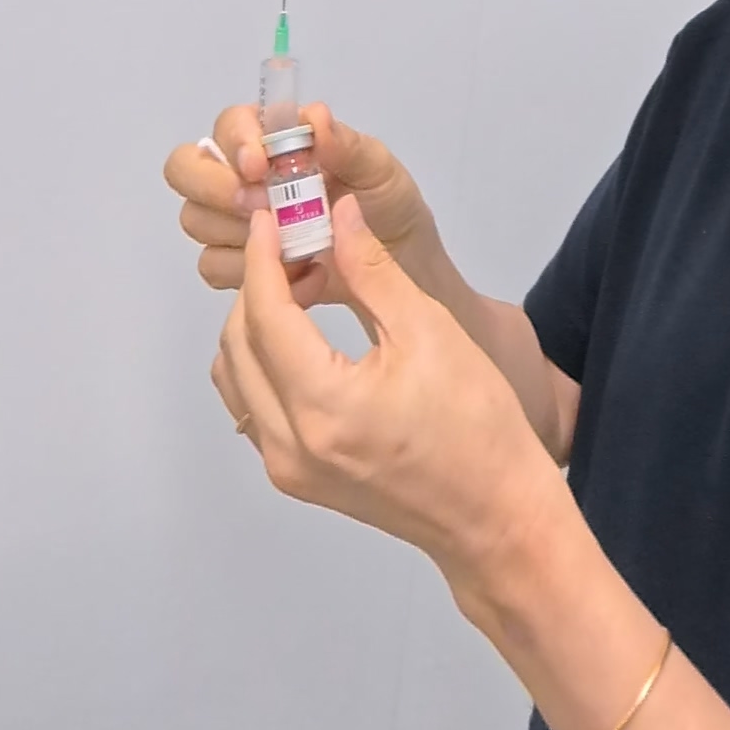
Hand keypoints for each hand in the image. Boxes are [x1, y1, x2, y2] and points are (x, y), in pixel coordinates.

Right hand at [164, 100, 443, 310]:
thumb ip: (347, 145)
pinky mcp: (237, 264)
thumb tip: (314, 117)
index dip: (234, 142)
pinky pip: (212, 267)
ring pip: (195, 220)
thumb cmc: (387, 207)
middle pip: (186, 169)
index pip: (226, 126)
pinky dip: (248, 272)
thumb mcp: (379, 171)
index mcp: (273, 141)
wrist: (398, 268)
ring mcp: (233, 221)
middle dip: (217, 188)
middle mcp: (242, 176)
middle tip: (262, 208)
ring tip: (294, 244)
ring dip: (239, 233)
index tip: (260, 167)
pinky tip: (295, 273)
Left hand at [212, 196, 563, 613]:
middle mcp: (291, 444)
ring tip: (298, 291)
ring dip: (254, 327)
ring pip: (236, 377)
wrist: (494, 516)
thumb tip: (338, 212)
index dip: (263, 259)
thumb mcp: (431, 332)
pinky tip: (303, 338)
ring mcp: (287, 468)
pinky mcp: (296, 478)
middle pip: (238, 345)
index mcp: (324, 406)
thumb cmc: (477, 427)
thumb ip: (373, 270)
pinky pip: (253, 408)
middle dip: (257, 288)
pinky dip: (262, 364)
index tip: (271, 218)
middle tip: (294, 249)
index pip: (265, 316)